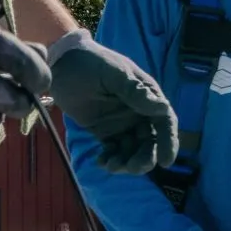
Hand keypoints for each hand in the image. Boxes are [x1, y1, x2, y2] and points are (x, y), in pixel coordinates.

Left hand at [46, 30, 177, 172]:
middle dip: (145, 158)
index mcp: (146, 96)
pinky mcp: (104, 131)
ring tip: (111, 165)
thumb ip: (135, 92)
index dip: (169, 142)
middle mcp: (138, 112)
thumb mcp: (114, 74)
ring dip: (126, 162)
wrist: (61, 65)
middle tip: (132, 167)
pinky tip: (101, 161)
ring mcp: (121, 123)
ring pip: (132, 149)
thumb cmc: (91, 63)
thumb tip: (162, 108)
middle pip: (150, 141)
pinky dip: (110, 159)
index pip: (164, 121)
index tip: (166, 162)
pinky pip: (113, 150)